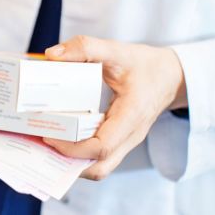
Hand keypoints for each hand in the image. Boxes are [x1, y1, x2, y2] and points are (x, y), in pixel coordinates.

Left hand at [42, 36, 186, 180]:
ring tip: (48, 142)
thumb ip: (85, 48)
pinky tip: (61, 138)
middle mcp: (130, 135)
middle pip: (100, 167)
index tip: (49, 135)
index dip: (72, 148)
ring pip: (100, 166)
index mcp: (131, 116)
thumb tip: (52, 55)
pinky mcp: (120, 139)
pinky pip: (100, 156)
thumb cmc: (145, 65)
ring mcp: (126, 141)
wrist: (171, 76)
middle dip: (69, 162)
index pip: (102, 146)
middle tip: (44, 141)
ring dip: (73, 161)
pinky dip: (80, 154)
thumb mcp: (116, 50)